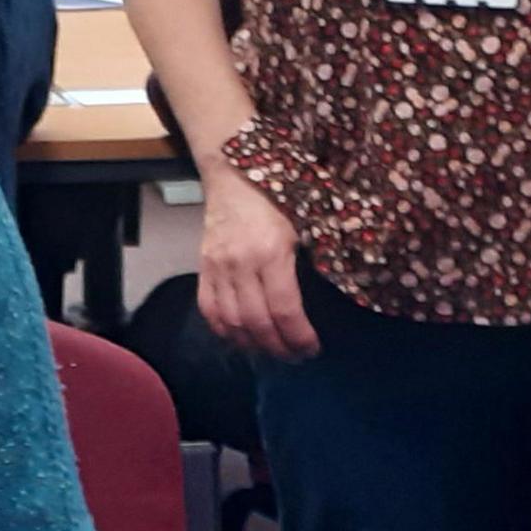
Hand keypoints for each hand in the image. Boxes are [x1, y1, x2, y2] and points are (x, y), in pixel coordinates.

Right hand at [196, 167, 319, 360]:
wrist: (234, 174)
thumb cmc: (278, 197)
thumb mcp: (305, 224)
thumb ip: (312, 260)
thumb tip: (326, 296)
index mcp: (272, 252)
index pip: (284, 309)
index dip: (299, 336)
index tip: (312, 348)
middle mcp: (241, 264)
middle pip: (257, 322)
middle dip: (279, 346)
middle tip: (296, 356)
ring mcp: (218, 267)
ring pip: (231, 321)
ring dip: (253, 344)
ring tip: (271, 351)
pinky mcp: (203, 267)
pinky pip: (208, 309)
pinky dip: (224, 330)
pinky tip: (241, 338)